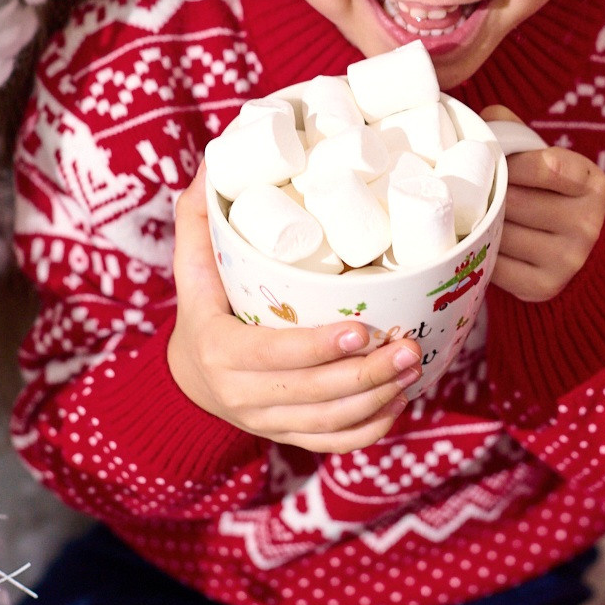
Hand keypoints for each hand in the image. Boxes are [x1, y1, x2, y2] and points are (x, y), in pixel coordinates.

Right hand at [168, 165, 421, 451]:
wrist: (190, 380)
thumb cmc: (201, 308)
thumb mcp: (192, 265)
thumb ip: (201, 217)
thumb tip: (213, 160)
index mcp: (220, 350)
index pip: (275, 355)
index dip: (319, 347)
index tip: (361, 327)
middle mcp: (243, 395)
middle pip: (313, 395)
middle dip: (367, 374)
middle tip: (409, 345)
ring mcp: (268, 422)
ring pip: (329, 423)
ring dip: (377, 398)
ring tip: (414, 363)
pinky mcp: (289, 437)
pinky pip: (334, 444)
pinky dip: (370, 429)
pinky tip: (399, 400)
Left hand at [480, 105, 604, 302]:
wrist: (565, 252)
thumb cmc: (544, 193)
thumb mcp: (542, 159)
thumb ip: (515, 134)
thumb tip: (484, 119)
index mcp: (592, 183)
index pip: (549, 166)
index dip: (514, 163)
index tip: (500, 165)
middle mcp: (588, 223)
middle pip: (517, 201)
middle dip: (492, 194)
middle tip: (476, 190)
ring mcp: (569, 259)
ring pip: (502, 232)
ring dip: (483, 221)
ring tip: (478, 213)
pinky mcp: (544, 286)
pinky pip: (495, 264)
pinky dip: (481, 251)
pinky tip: (481, 240)